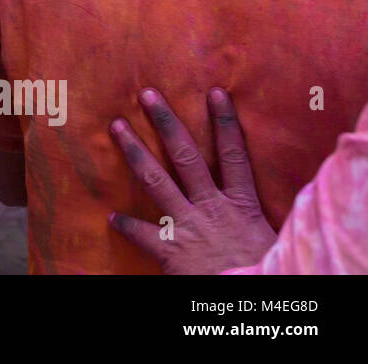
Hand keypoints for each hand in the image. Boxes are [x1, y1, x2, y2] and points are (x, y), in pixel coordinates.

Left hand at [108, 87, 277, 273]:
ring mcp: (188, 226)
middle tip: (146, 94)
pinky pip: (142, 233)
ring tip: (117, 126)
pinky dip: (127, 225)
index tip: (214, 92)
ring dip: (134, 152)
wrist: (249, 295)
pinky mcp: (170, 250)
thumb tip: (275, 195)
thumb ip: (259, 214)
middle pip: (186, 157)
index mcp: (241, 206)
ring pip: (156, 180)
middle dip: (166, 123)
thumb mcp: (271, 239)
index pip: (234, 156)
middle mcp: (211, 209)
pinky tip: (113, 217)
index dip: (225, 122)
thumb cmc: (264, 272)